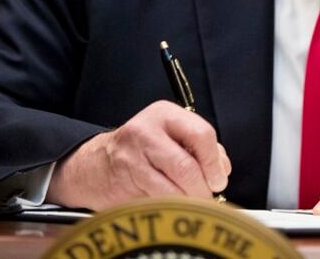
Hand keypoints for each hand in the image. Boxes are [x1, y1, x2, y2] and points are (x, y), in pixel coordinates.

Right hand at [46, 101, 230, 209]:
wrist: (98, 164)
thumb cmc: (143, 150)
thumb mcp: (172, 136)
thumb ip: (202, 148)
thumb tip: (222, 169)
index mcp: (165, 114)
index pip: (201, 134)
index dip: (214, 162)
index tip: (218, 180)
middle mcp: (146, 131)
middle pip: (186, 166)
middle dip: (202, 188)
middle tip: (207, 197)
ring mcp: (131, 157)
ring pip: (171, 188)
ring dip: (187, 201)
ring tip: (190, 203)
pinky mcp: (123, 182)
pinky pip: (156, 200)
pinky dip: (170, 207)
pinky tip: (170, 204)